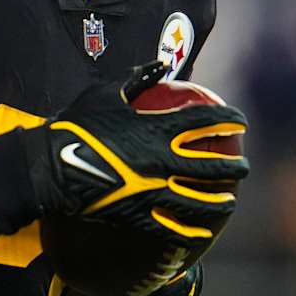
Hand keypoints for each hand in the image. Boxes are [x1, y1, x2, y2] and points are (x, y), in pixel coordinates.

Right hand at [26, 60, 247, 241]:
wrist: (51, 167)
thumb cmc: (76, 125)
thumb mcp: (105, 92)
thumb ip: (137, 78)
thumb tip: (160, 64)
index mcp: (156, 129)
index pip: (205, 123)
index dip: (229, 120)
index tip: (242, 121)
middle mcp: (162, 161)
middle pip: (211, 164)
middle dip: (234, 165)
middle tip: (244, 166)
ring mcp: (153, 191)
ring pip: (199, 199)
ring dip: (220, 200)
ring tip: (230, 199)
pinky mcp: (140, 215)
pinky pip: (172, 226)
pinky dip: (191, 229)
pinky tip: (203, 231)